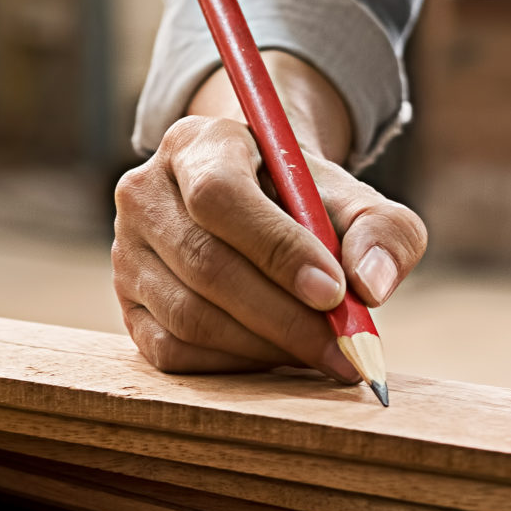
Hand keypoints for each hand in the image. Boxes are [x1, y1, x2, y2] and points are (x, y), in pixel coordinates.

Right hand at [112, 58, 425, 375]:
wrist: (255, 206)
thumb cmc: (306, 204)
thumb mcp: (356, 201)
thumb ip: (383, 232)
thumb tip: (372, 286)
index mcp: (197, 145)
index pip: (220, 197)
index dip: (277, 250)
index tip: (335, 294)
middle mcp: (145, 193)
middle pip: (206, 265)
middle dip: (284, 317)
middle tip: (344, 349)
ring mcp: (126, 252)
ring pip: (189, 316)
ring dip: (264, 346)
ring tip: (320, 353)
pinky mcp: (127, 305)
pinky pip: (172, 350)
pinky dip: (232, 365)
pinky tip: (275, 356)